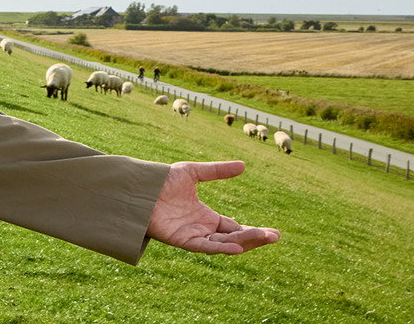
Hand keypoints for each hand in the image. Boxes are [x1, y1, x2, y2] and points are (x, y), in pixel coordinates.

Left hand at [147, 161, 280, 254]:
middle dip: (255, 238)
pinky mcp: (181, 240)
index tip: (272, 232)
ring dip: (244, 242)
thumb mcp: (193, 173)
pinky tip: (237, 247)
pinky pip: (204, 247)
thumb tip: (244, 165)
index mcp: (206, 217)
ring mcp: (192, 235)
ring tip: (265, 237)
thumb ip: (217, 171)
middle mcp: (201, 229)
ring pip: (223, 244)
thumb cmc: (160, 180)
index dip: (253, 230)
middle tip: (276, 236)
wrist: (137, 186)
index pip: (234, 228)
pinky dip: (220, 248)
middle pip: (233, 238)